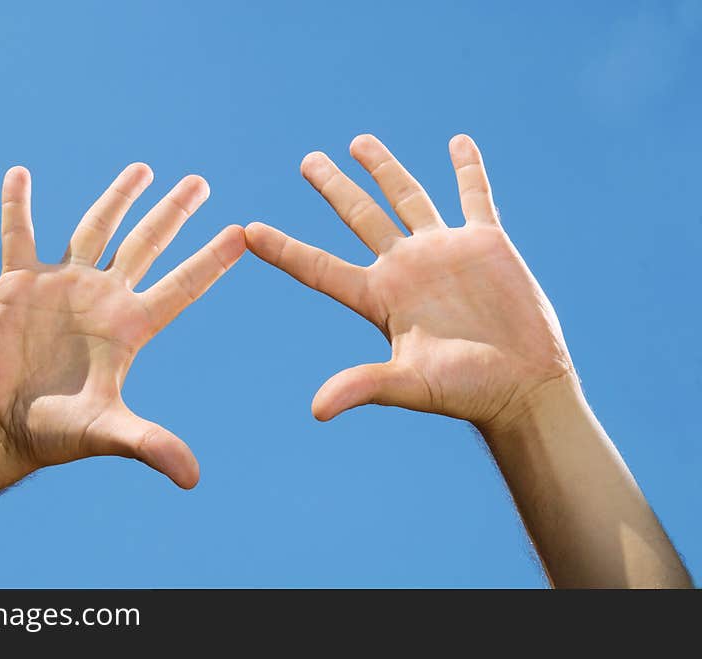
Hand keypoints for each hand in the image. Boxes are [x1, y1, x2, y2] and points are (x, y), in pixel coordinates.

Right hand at [0, 164, 244, 487]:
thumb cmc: (55, 433)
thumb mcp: (106, 433)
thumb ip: (149, 445)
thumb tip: (194, 479)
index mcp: (131, 327)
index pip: (183, 286)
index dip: (212, 261)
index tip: (244, 234)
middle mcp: (103, 298)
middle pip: (146, 244)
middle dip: (173, 213)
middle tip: (200, 182)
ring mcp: (63, 286)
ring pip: (95, 228)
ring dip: (117, 198)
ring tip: (144, 168)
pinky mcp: (18, 284)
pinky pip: (17, 234)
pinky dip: (17, 206)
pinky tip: (20, 173)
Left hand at [246, 134, 572, 429]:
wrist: (523, 387)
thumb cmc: (465, 391)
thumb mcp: (411, 385)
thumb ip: (365, 386)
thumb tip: (317, 410)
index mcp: (380, 297)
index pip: (319, 267)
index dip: (284, 249)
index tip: (248, 230)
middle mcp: (405, 268)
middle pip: (359, 217)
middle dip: (334, 187)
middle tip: (307, 161)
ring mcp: (444, 251)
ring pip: (407, 197)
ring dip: (384, 168)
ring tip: (357, 142)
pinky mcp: (486, 244)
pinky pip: (474, 196)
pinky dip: (468, 168)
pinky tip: (458, 142)